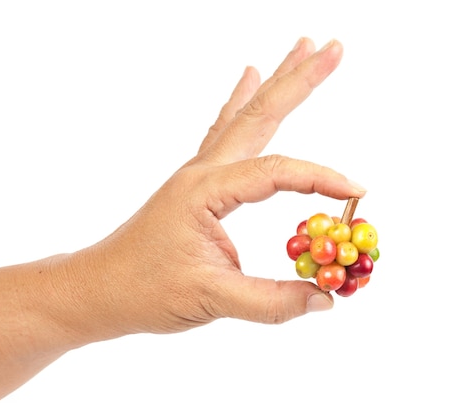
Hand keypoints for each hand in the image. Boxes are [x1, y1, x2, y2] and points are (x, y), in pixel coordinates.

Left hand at [57, 37, 365, 340]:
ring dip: (277, 82)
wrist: (100, 288)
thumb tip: (325, 298)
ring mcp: (200, 172)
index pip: (277, 172)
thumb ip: (271, 301)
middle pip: (261, 114)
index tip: (356, 192)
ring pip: (247, 116)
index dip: (320, 179)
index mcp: (206, 190)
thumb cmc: (144, 290)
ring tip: (302, 48)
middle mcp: (204, 171)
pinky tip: (249, 78)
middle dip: (299, 79)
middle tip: (332, 48)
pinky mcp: (199, 182)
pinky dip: (243, 102)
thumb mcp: (211, 299)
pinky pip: (227, 130)